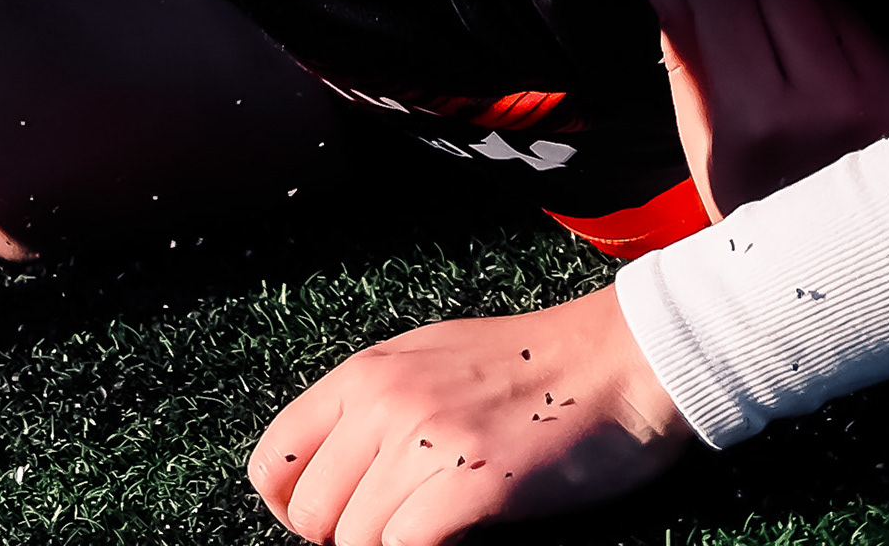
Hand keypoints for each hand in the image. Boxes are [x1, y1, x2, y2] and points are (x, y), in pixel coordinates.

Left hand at [250, 286, 689, 540]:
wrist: (614, 361)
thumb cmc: (530, 369)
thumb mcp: (428, 364)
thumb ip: (376, 409)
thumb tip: (337, 472)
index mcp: (364, 374)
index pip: (274, 458)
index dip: (291, 509)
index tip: (329, 527)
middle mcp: (382, 401)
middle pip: (309, 511)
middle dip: (341, 541)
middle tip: (389, 538)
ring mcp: (426, 438)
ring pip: (354, 537)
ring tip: (428, 537)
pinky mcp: (474, 479)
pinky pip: (406, 545)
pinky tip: (453, 543)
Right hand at [648, 0, 888, 219]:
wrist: (867, 285)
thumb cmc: (773, 227)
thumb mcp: (710, 155)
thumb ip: (685, 62)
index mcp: (762, 122)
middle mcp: (831, 104)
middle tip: (731, 12)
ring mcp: (888, 99)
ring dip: (798, 13)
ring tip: (787, 62)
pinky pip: (873, 34)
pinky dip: (844, 44)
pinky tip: (834, 85)